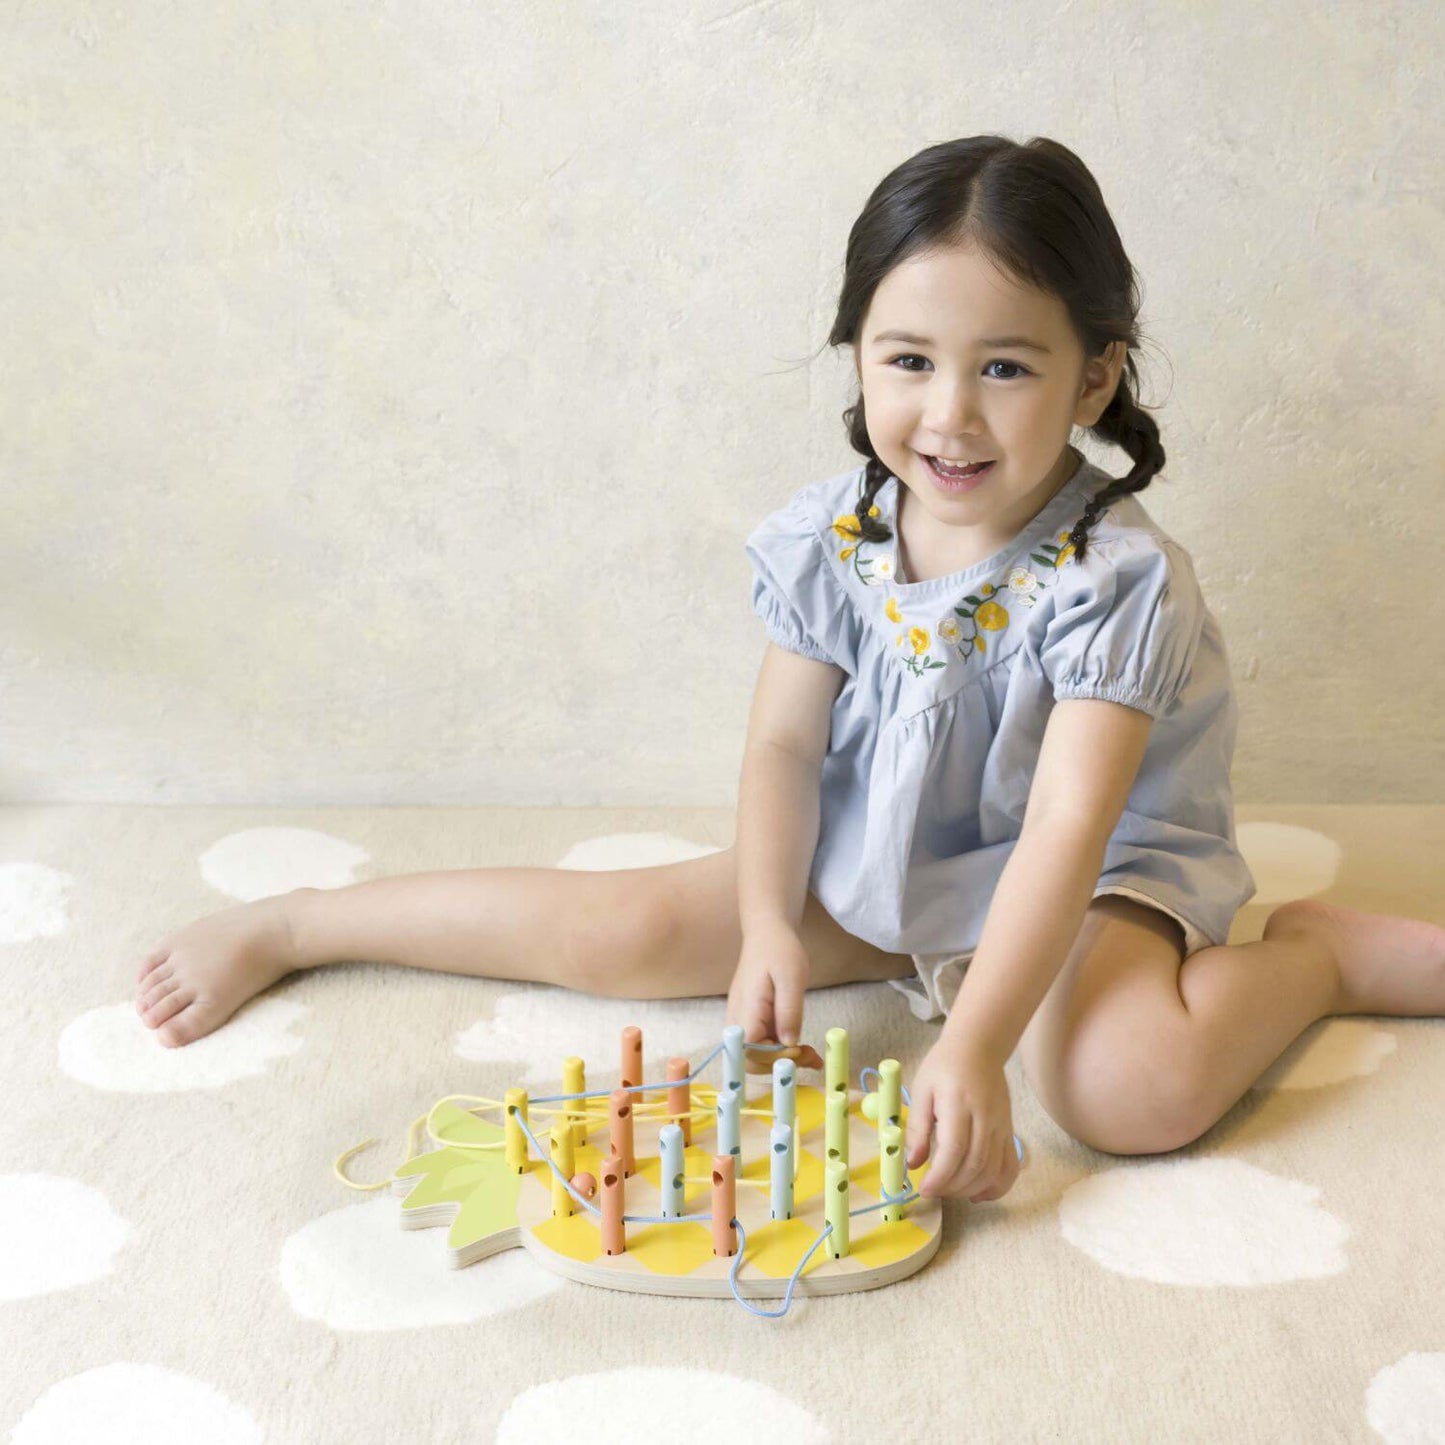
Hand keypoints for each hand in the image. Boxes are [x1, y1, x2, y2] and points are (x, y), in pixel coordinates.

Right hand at [725, 921, 824, 1075]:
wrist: (767, 933)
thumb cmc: (780, 951)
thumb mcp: (792, 978)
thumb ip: (789, 1012)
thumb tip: (789, 1044)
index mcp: (746, 1009)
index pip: (748, 1052)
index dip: (773, 1059)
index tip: (798, 1051)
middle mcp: (738, 1019)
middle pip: (750, 1059)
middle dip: (780, 1065)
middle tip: (811, 1058)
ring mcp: (744, 1021)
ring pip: (757, 1054)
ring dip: (784, 1060)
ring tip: (812, 1056)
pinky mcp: (752, 1020)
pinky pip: (763, 1043)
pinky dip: (783, 1050)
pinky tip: (804, 1048)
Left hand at [905, 1035, 1019, 1202]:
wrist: (978, 1048)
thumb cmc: (944, 1066)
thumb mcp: (922, 1090)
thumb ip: (917, 1128)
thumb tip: (912, 1164)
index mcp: (958, 1103)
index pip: (954, 1149)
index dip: (940, 1176)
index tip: (924, 1188)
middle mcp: (985, 1117)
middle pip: (975, 1164)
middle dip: (952, 1186)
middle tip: (933, 1190)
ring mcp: (1001, 1126)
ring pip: (993, 1170)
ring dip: (971, 1189)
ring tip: (950, 1190)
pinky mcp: (1009, 1131)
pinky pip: (1010, 1166)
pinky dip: (998, 1186)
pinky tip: (979, 1194)